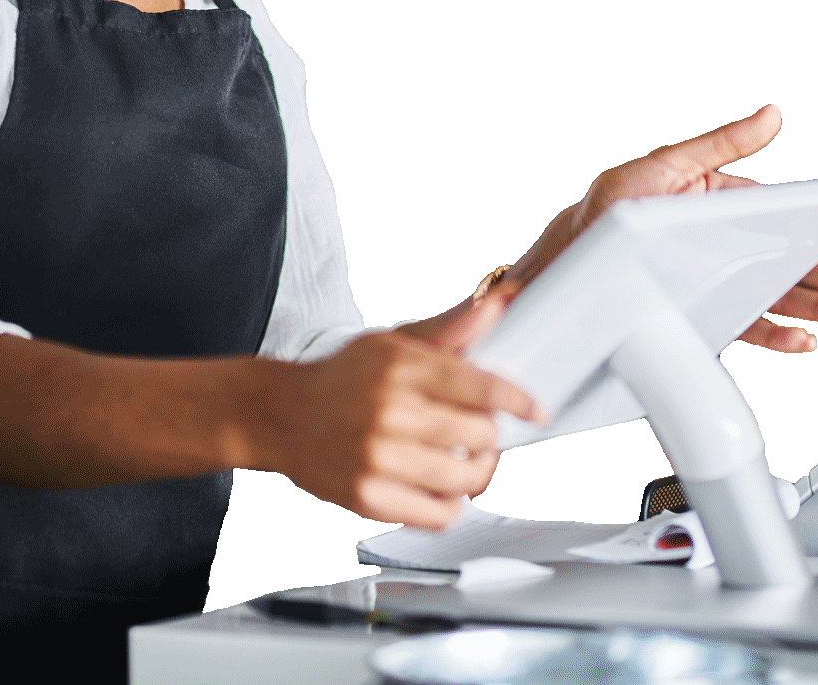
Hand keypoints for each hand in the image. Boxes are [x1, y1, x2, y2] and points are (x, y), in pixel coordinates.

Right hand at [250, 330, 545, 528]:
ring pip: (464, 477)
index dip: (518, 400)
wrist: (282, 415)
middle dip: (490, 433)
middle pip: (480, 434)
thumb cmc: (343, 377)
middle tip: (482, 429)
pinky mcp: (368, 497)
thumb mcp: (394, 343)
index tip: (535, 410)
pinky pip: (437, 514)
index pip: (481, 387)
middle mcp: (390, 411)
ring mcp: (378, 458)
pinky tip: (442, 485)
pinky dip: (451, 502)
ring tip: (467, 458)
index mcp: (401, 367)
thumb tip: (498, 303)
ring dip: (476, 469)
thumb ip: (451, 329)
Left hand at [504, 104, 817, 354]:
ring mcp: (718, 279)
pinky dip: (777, 334)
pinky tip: (807, 340)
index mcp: (724, 203)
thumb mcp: (669, 163)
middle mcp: (727, 244)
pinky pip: (746, 326)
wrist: (571, 256)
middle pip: (794, 263)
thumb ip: (723, 143)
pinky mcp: (703, 310)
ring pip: (780, 297)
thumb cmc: (614, 204)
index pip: (787, 217)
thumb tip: (771, 114)